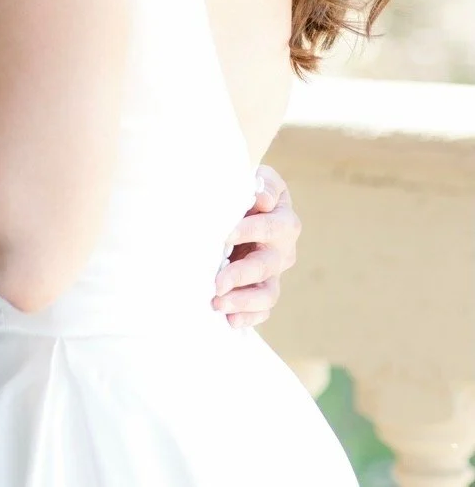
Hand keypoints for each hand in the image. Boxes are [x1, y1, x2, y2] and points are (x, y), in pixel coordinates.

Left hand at [212, 165, 300, 328]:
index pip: (270, 226)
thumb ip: (262, 186)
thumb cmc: (248, 190)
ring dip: (243, 301)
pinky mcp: (264, 288)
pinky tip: (230, 321)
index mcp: (283, 220)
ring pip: (268, 293)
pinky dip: (248, 317)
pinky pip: (262, 310)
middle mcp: (282, 250)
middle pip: (267, 266)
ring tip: (217, 303)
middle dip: (241, 275)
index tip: (226, 235)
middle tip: (217, 282)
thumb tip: (261, 199)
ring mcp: (274, 272)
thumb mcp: (258, 179)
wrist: (247, 206)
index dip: (249, 231)